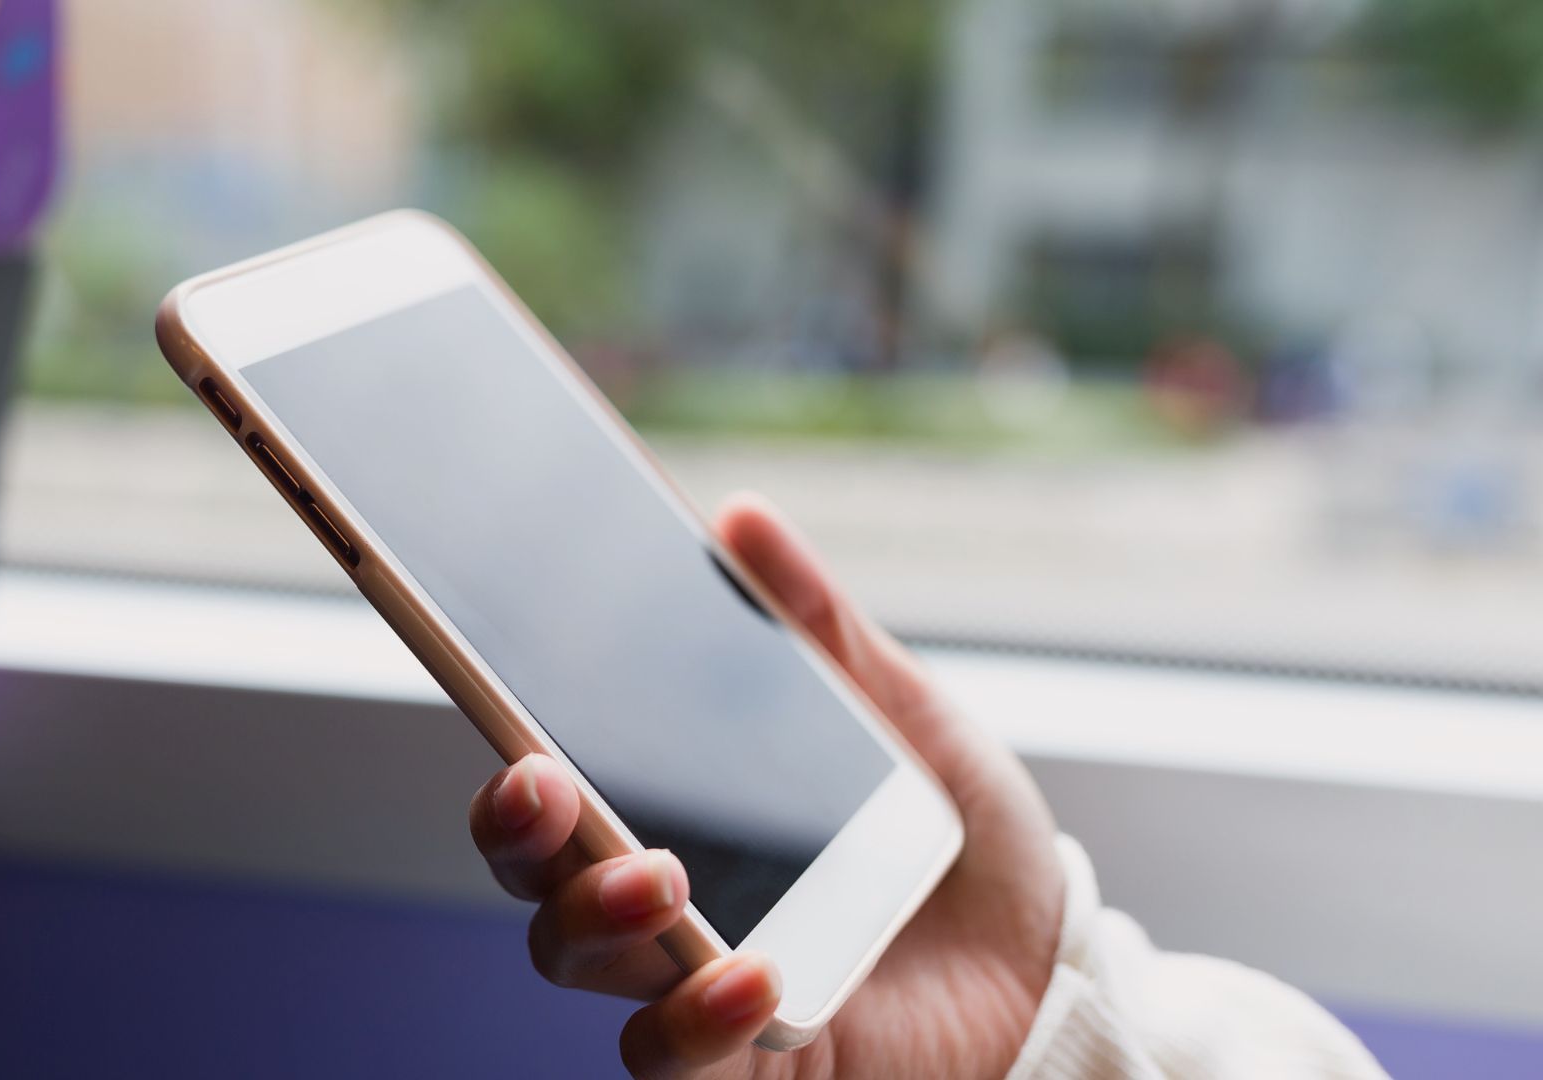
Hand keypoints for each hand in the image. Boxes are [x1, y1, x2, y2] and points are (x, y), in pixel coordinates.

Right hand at [467, 493, 1066, 1078]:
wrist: (1052, 970)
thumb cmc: (961, 843)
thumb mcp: (903, 716)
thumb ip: (818, 630)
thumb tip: (740, 517)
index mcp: (675, 805)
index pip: (558, 776)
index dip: (509, 735)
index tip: (495, 679)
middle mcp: (659, 896)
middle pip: (536, 868)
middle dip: (521, 826)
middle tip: (545, 785)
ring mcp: (689, 981)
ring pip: (575, 958)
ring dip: (597, 913)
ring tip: (660, 877)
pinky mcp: (740, 1061)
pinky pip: (667, 1055)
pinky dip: (692, 1017)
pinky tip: (754, 974)